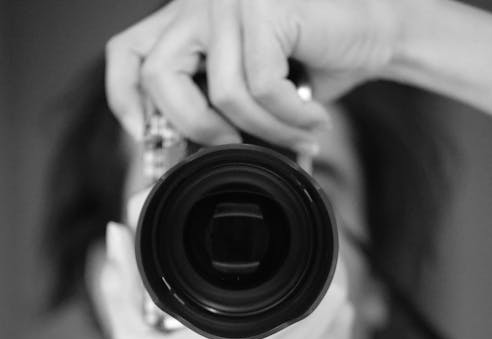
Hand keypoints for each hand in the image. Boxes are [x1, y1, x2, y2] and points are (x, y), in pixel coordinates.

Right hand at [100, 219, 352, 338]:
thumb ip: (122, 291)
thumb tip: (116, 237)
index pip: (305, 285)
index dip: (314, 254)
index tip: (305, 237)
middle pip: (333, 299)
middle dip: (327, 272)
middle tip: (312, 258)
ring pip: (342, 326)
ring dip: (334, 301)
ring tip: (315, 287)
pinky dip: (335, 335)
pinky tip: (320, 325)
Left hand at [105, 0, 407, 150]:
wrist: (376, 33)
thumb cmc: (314, 63)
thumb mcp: (249, 88)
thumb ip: (211, 107)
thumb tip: (183, 159)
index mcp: (187, 18)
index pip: (125, 52)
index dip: (124, 100)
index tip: (146, 138)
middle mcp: (201, 1)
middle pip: (159, 75)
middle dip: (194, 128)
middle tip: (232, 146)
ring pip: (222, 92)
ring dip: (265, 130)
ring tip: (297, 137)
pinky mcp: (266, 6)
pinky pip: (261, 87)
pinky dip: (290, 119)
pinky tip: (314, 121)